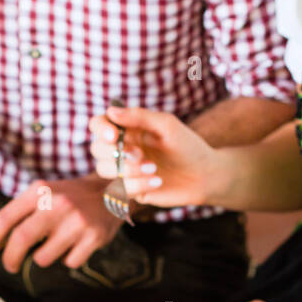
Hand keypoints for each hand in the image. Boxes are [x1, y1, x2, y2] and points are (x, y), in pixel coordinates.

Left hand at [0, 175, 122, 271]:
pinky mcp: (93, 237)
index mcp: (39, 190)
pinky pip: (69, 262)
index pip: (6, 218)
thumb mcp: (45, 192)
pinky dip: (68, 259)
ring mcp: (76, 221)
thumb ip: (22, 212)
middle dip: (11, 258)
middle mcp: (57, 203)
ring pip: (44, 257)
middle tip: (10, 266)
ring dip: (44, 258)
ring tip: (56, 245)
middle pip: (21, 239)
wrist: (112, 190)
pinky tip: (76, 245)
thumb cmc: (71, 196)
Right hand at [88, 104, 223, 207]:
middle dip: (115, 153)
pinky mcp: (131, 189)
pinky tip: (158, 182)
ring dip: (127, 170)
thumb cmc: (188, 146)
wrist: (205, 176)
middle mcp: (122, 148)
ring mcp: (125, 170)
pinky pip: (120, 189)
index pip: (99, 125)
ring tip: (153, 169)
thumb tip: (111, 112)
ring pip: (103, 170)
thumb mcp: (166, 125)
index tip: (114, 136)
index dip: (101, 129)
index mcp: (128, 129)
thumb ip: (139, 117)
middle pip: (96, 149)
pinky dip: (138, 185)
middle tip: (141, 155)